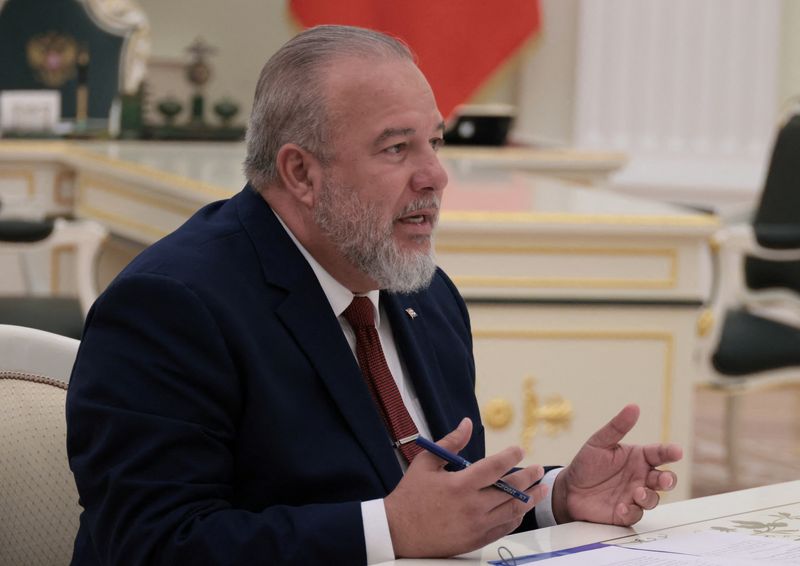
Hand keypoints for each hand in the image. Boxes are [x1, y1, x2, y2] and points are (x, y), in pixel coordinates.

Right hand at [385, 418, 546, 557]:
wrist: (398, 532)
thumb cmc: (410, 495)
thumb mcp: (426, 462)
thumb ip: (450, 443)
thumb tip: (467, 423)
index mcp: (461, 484)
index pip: (495, 467)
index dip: (511, 456)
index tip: (519, 449)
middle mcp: (473, 506)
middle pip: (510, 489)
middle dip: (529, 477)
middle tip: (538, 469)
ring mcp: (477, 525)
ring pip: (512, 510)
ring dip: (530, 498)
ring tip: (541, 489)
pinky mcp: (476, 540)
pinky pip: (504, 528)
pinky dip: (516, 517)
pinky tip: (521, 509)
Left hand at [552, 404, 681, 525]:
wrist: (569, 489)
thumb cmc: (587, 464)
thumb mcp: (599, 442)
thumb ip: (617, 427)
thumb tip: (633, 407)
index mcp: (638, 458)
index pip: (660, 453)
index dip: (670, 452)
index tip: (676, 451)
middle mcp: (640, 477)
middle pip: (664, 479)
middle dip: (667, 480)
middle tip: (663, 480)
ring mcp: (634, 495)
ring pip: (653, 499)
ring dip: (649, 497)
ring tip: (637, 493)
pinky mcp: (625, 512)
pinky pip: (635, 514)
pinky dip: (630, 511)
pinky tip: (620, 506)